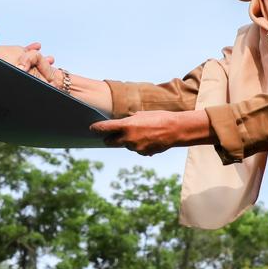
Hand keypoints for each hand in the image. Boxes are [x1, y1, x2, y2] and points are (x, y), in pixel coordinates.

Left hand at [90, 110, 211, 155]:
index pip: (104, 128)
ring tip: (140, 132)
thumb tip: (118, 125)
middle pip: (109, 141)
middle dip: (108, 138)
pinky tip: (147, 139)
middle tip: (108, 135)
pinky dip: (137, 145)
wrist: (176, 129)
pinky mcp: (142, 153)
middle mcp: (128, 138)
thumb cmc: (159, 117)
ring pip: (124, 145)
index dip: (96, 129)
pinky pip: (135, 149)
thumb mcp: (140, 115)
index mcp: (126, 125)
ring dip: (126, 141)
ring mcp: (135, 147)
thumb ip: (127, 121)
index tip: (91, 129)